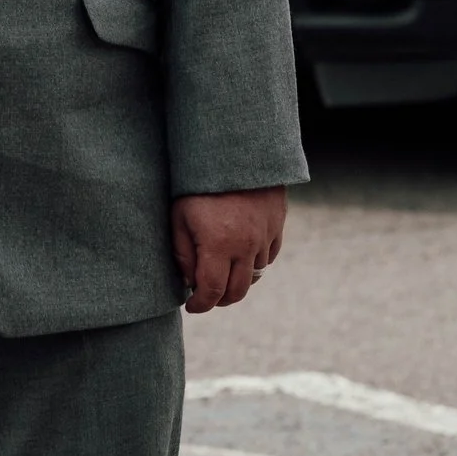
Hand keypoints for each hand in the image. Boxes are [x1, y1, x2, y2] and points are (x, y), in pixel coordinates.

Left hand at [172, 186, 286, 312]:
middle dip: (220, 300)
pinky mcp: (277, 223)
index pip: (212, 292)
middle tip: (206, 296)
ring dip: (237, 279)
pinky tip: (240, 255)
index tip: (191, 307)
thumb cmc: (198, 182)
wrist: (236, 148)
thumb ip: (183, 253)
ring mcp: (266, 235)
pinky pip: (270, 255)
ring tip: (220, 272)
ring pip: (255, 274)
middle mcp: (247, 244)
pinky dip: (255, 262)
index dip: (200, 305)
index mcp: (219, 245)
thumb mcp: (178, 215)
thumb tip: (190, 280)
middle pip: (238, 291)